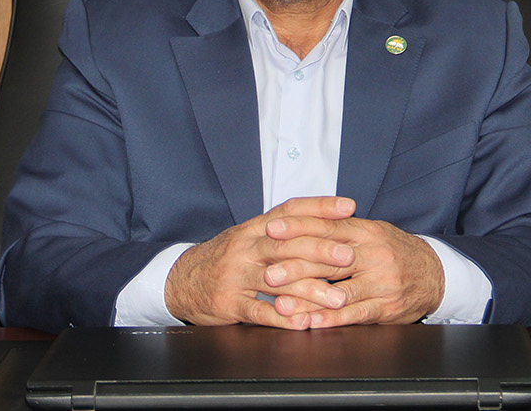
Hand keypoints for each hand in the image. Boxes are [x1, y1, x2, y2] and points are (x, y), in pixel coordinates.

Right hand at [165, 196, 358, 326]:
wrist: (181, 280)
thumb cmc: (226, 258)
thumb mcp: (249, 237)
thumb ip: (282, 230)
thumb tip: (327, 222)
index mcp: (253, 227)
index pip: (290, 210)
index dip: (320, 206)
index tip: (349, 207)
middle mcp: (246, 247)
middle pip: (286, 244)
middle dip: (321, 250)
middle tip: (349, 256)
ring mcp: (236, 275)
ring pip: (277, 280)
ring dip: (310, 290)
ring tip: (337, 298)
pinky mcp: (229, 303)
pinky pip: (259, 312)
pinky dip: (283, 318)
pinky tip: (304, 322)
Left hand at [263, 215, 444, 325]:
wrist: (435, 274)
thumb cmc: (395, 251)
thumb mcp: (372, 232)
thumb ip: (340, 228)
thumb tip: (299, 220)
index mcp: (366, 231)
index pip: (327, 226)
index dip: (298, 228)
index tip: (271, 229)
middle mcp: (373, 254)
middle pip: (329, 258)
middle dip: (295, 266)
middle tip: (267, 272)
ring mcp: (381, 282)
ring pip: (339, 290)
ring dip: (308, 300)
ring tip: (281, 305)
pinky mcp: (386, 307)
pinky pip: (355, 314)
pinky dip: (331, 320)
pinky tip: (312, 323)